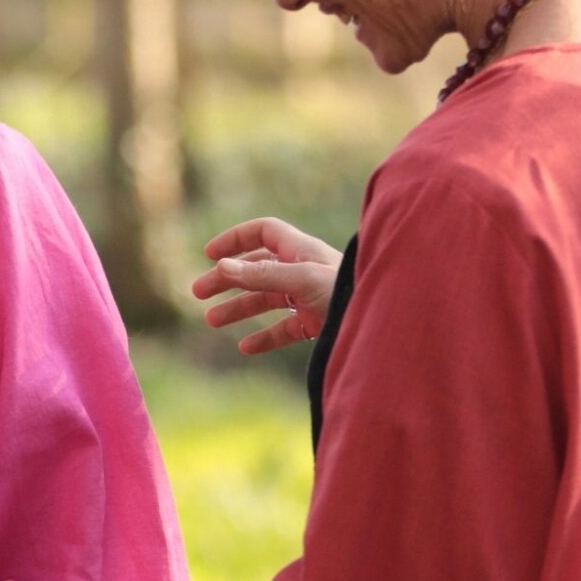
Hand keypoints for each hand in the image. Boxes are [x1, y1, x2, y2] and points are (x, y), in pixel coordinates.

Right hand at [191, 217, 342, 356]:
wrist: (382, 323)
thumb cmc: (347, 291)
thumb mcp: (300, 279)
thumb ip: (260, 275)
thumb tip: (220, 267)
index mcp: (300, 250)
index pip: (263, 232)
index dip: (236, 239)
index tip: (210, 254)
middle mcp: (303, 270)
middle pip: (257, 268)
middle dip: (227, 279)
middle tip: (198, 293)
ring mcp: (309, 297)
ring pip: (266, 299)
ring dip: (238, 308)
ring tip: (212, 321)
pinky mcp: (316, 323)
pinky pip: (284, 329)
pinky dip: (264, 337)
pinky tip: (245, 347)